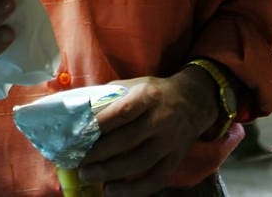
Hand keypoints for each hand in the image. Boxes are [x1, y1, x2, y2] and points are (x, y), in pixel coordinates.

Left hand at [77, 73, 214, 196]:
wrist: (193, 101)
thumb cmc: (155, 92)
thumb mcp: (134, 85)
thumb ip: (110, 96)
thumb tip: (78, 110)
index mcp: (147, 97)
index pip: (122, 112)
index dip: (100, 125)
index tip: (77, 135)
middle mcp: (161, 120)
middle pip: (128, 140)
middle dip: (99, 153)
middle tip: (77, 161)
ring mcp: (170, 142)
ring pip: (140, 162)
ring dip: (111, 172)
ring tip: (88, 176)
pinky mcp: (175, 160)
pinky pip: (156, 179)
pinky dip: (134, 189)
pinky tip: (112, 191)